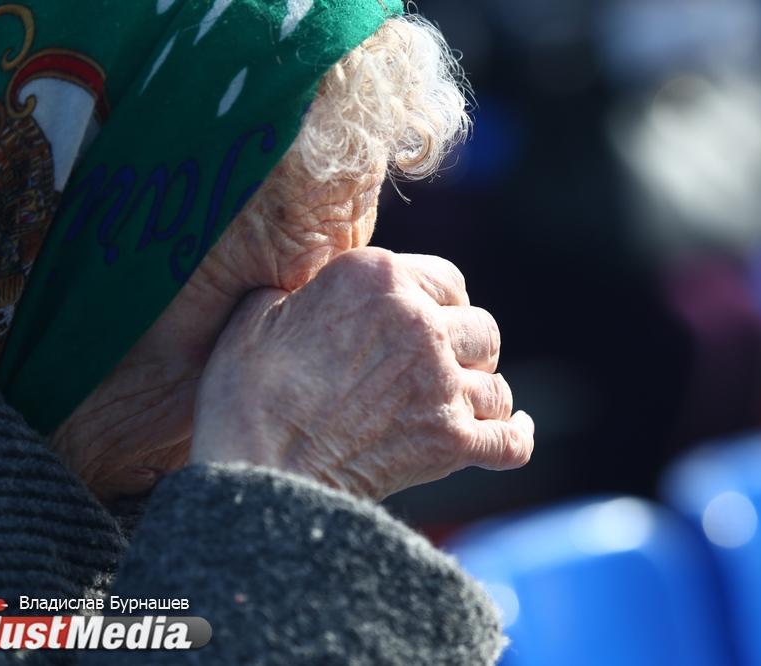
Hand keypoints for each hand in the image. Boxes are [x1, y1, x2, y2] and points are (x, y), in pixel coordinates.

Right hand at [190, 247, 533, 499]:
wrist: (256, 465)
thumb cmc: (245, 391)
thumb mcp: (255, 313)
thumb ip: (295, 289)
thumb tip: (299, 289)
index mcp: (377, 277)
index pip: (447, 280)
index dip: (442, 303)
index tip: (430, 322)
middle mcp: (421, 322)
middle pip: (481, 329)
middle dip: (466, 348)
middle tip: (441, 369)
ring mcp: (441, 383)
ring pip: (495, 384)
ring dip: (481, 393)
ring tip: (460, 404)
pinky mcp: (451, 440)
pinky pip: (510, 439)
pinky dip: (515, 436)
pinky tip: (515, 430)